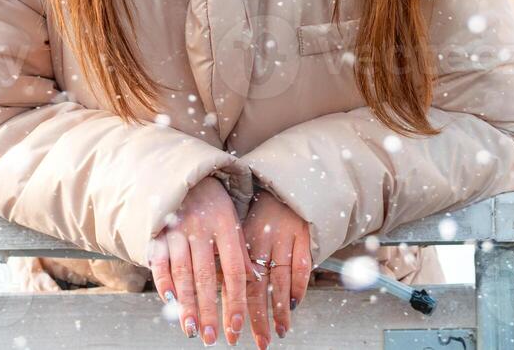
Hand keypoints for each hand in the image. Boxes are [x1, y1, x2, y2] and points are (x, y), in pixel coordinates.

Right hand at [149, 175, 252, 345]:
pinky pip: (160, 262)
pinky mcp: (158, 232)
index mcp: (226, 226)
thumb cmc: (213, 203)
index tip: (236, 327)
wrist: (184, 175)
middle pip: (206, 277)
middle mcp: (201, 229)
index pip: (234, 270)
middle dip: (209, 311)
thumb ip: (240, 251)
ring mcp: (177, 230)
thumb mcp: (233, 220)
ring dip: (187, 305)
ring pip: (183, 274)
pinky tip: (170, 302)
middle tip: (213, 339)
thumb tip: (254, 282)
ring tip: (193, 330)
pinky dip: (164, 283)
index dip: (235, 300)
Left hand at [242, 188, 312, 348]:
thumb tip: (209, 289)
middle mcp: (261, 241)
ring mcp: (284, 238)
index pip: (236, 282)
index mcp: (242, 240)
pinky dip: (299, 287)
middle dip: (258, 318)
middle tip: (260, 343)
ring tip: (279, 331)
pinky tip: (295, 305)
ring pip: (281, 280)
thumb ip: (227, 258)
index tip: (232, 333)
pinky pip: (302, 266)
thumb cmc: (257, 212)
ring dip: (280, 309)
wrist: (282, 181)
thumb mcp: (237, 230)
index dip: (234, 309)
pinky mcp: (304, 235)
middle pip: (258, 286)